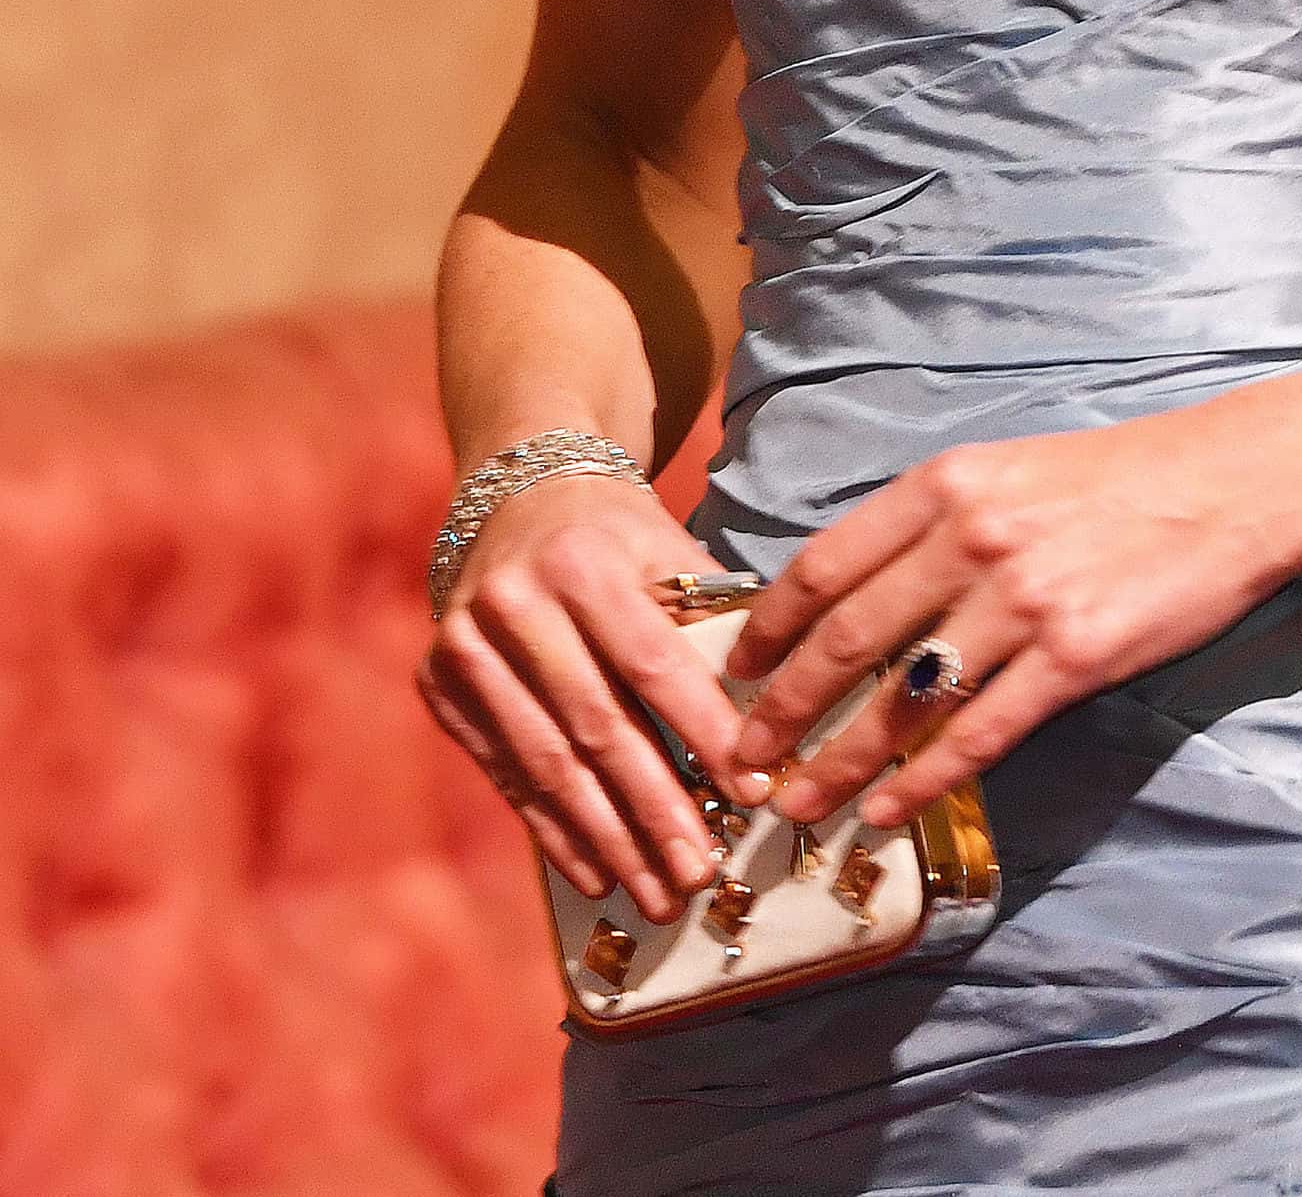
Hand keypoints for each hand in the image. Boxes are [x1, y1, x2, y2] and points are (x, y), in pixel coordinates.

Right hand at [416, 475, 752, 921]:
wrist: (517, 495)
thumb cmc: (616, 534)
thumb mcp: (667, 550)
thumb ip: (711, 621)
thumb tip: (773, 720)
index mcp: (581, 562)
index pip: (653, 665)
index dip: (705, 734)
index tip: (754, 793)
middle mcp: (514, 604)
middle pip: (597, 728)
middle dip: (654, 811)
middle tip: (700, 873)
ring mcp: (465, 648)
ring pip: (548, 766)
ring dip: (609, 841)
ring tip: (658, 894)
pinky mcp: (439, 686)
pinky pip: (507, 776)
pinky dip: (556, 832)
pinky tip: (598, 875)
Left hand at [718, 400, 1297, 831]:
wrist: (1229, 484)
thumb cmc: (1114, 480)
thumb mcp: (1006, 471)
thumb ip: (932, 523)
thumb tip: (854, 593)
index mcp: (946, 485)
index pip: (825, 564)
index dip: (768, 628)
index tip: (736, 672)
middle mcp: (972, 539)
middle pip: (846, 639)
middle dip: (781, 709)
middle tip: (740, 759)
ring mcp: (1023, 601)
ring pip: (901, 700)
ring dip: (838, 762)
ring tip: (796, 803)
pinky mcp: (1075, 658)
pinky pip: (978, 735)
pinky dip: (921, 782)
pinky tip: (886, 812)